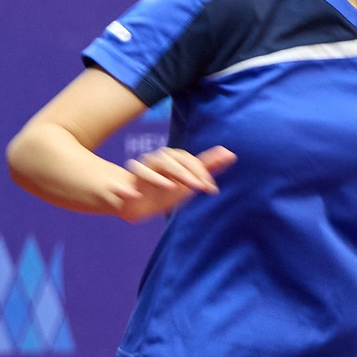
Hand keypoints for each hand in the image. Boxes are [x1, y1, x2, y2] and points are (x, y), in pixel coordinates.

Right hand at [102, 145, 235, 222]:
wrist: (137, 203)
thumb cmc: (165, 189)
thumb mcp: (189, 180)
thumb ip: (208, 166)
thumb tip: (230, 153)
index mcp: (172, 160)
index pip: (187, 159)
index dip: (200, 171)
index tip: (211, 189)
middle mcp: (156, 162)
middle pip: (169, 159)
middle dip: (185, 172)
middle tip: (198, 187)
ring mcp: (141, 171)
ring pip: (148, 165)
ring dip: (160, 175)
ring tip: (172, 187)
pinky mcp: (126, 185)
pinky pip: (126, 181)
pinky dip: (131, 185)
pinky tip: (138, 191)